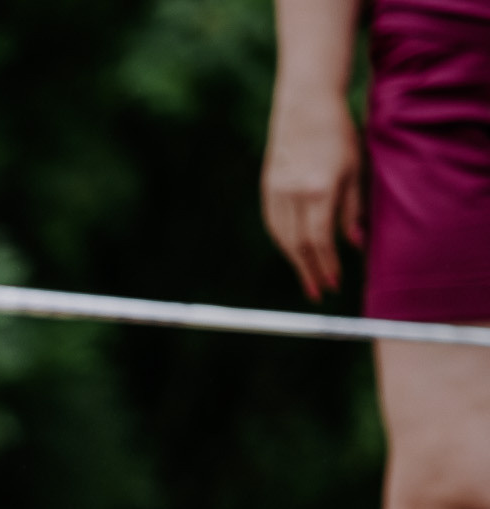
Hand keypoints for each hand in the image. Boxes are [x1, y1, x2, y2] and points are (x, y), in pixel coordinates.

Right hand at [261, 92, 363, 299]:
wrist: (305, 103)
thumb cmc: (338, 133)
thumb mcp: (354, 169)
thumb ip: (352, 208)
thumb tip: (354, 244)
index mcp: (318, 190)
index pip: (320, 240)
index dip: (326, 265)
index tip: (334, 285)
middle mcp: (292, 194)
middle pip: (297, 245)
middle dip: (309, 270)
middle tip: (318, 292)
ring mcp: (275, 191)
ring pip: (282, 237)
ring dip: (295, 260)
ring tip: (308, 275)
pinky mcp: (267, 186)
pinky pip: (273, 223)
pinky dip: (283, 241)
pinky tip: (293, 249)